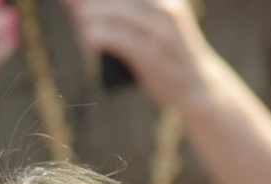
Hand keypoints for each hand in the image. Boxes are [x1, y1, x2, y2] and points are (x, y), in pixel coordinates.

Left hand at [62, 0, 218, 109]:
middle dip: (87, 0)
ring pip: (113, 14)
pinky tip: (86, 38)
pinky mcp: (151, 56)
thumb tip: (83, 4)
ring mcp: (159, 32)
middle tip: (70, 4)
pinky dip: (95, 36)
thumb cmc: (169, 54)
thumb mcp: (159, 22)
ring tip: (78, 22)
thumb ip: (130, 9)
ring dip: (87, 16)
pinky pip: (116, 39)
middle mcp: (165, 9)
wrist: (200, 87)